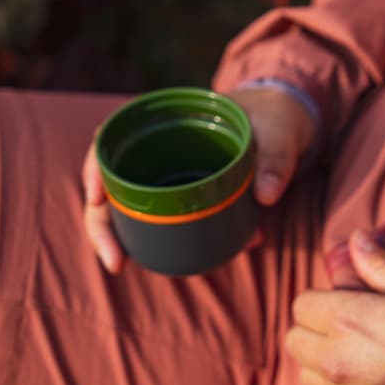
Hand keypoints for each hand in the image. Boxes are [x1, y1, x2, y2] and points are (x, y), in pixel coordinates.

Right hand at [82, 86, 315, 272]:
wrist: (288, 123)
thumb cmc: (276, 119)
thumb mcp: (282, 132)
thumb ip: (277, 159)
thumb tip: (265, 197)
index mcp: (173, 119)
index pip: (113, 137)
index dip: (96, 167)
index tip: (95, 197)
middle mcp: (162, 147)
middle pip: (112, 182)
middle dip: (103, 222)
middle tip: (115, 260)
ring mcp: (172, 174)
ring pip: (132, 206)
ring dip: (125, 237)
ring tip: (123, 265)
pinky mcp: (190, 197)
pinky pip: (166, 220)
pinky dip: (167, 242)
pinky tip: (182, 262)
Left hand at [286, 230, 384, 384]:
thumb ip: (377, 265)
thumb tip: (354, 239)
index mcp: (347, 319)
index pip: (302, 304)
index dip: (321, 300)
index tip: (344, 302)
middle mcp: (335, 358)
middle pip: (295, 340)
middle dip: (314, 330)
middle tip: (346, 328)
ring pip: (305, 372)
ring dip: (320, 362)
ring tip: (353, 355)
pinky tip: (361, 377)